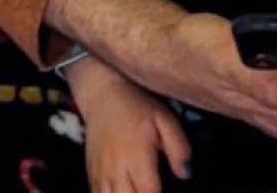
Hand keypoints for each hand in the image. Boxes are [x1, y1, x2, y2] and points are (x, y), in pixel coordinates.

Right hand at [66, 55, 190, 192]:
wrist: (102, 94)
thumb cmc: (137, 105)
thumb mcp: (164, 118)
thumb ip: (178, 147)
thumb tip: (186, 174)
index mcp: (137, 156)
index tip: (172, 192)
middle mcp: (116, 170)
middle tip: (153, 188)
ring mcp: (100, 175)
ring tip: (138, 189)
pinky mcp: (91, 175)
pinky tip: (125, 190)